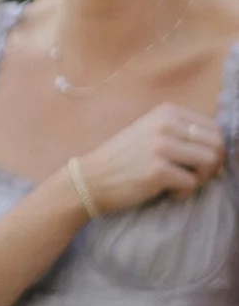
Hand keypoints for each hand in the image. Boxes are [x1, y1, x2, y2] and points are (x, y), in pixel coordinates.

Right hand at [72, 103, 225, 215]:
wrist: (89, 180)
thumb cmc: (122, 160)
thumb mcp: (150, 132)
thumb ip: (180, 132)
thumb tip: (217, 148)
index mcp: (166, 112)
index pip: (213, 126)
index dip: (214, 149)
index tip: (200, 164)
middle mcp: (166, 124)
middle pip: (216, 143)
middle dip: (213, 164)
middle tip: (196, 177)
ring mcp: (161, 147)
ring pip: (210, 162)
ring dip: (203, 178)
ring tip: (185, 184)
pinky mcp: (158, 171)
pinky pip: (193, 182)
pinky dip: (186, 192)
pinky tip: (170, 193)